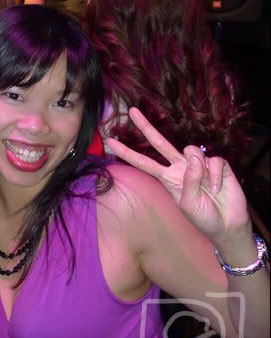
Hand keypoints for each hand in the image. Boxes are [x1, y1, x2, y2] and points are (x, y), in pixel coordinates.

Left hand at [106, 107, 250, 242]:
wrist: (227, 225)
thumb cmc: (203, 217)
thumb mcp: (188, 204)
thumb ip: (188, 181)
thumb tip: (193, 156)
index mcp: (168, 177)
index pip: (144, 162)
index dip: (128, 152)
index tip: (111, 142)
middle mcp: (181, 167)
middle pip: (160, 143)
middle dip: (145, 127)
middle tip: (132, 111)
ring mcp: (199, 164)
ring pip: (191, 150)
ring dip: (199, 169)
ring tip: (207, 188)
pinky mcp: (218, 164)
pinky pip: (214, 161)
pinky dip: (215, 175)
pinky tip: (217, 188)